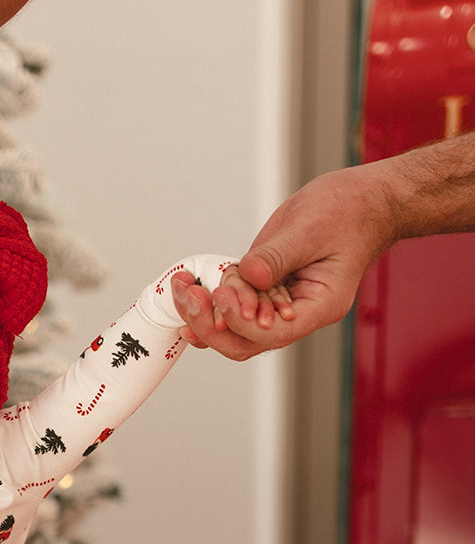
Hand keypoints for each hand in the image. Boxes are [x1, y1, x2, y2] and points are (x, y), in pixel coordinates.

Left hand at [171, 167, 393, 359]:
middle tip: (187, 296)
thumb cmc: (349, 212)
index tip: (222, 295)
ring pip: (234, 330)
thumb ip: (277, 256)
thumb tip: (247, 275)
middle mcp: (296, 313)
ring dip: (203, 314)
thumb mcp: (312, 228)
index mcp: (319, 307)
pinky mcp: (264, 288)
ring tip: (180, 288)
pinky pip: (233, 307)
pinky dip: (209, 304)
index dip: (242, 320)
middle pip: (247, 342)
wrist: (362, 201)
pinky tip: (187, 295)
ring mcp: (278, 304)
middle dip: (212, 324)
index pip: (274, 333)